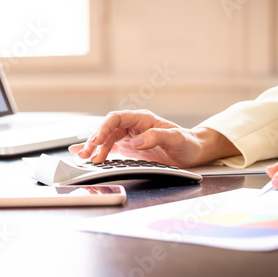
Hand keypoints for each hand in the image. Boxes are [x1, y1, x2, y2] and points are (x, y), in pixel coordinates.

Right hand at [68, 109, 239, 167]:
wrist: (194, 151)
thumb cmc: (187, 142)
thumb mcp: (176, 138)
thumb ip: (157, 136)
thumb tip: (136, 141)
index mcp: (142, 119)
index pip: (117, 119)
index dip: (104, 128)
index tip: (98, 141)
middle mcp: (133, 126)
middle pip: (108, 130)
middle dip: (95, 140)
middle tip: (86, 154)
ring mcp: (130, 138)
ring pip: (106, 140)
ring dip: (94, 148)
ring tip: (83, 158)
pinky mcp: (129, 149)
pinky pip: (110, 149)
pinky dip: (98, 152)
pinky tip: (85, 155)